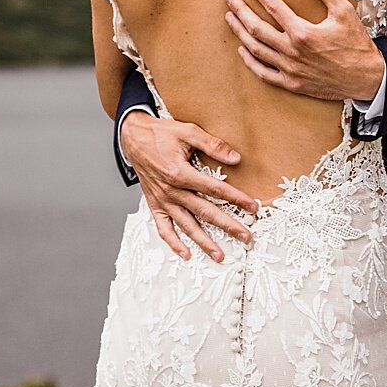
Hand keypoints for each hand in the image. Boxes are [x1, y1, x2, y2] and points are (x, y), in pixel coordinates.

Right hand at [119, 109, 256, 262]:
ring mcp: (162, 200)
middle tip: (246, 236)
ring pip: (186, 225)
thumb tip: (236, 158)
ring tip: (220, 255)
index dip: (236, 198)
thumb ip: (213, 145)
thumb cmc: (162, 133)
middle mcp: (171, 191)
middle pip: (204, 212)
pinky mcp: (154, 205)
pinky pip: (163, 228)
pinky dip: (173, 243)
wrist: (133, 137)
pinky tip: (186, 254)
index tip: (253, 207)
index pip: (214, 189)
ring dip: (204, 242)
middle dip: (227, 225)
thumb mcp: (188, 132)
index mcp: (180, 173)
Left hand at [226, 0, 385, 101]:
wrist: (366, 77)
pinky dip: (250, 61)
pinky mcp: (292, 83)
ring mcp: (289, 69)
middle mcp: (291, 51)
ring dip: (239, 32)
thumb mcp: (344, 12)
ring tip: (230, 18)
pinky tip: (243, 50)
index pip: (273, 6)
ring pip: (255, 49)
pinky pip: (264, 73)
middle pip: (256, 28)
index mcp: (302, 32)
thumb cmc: (356, 44)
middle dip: (239, 10)